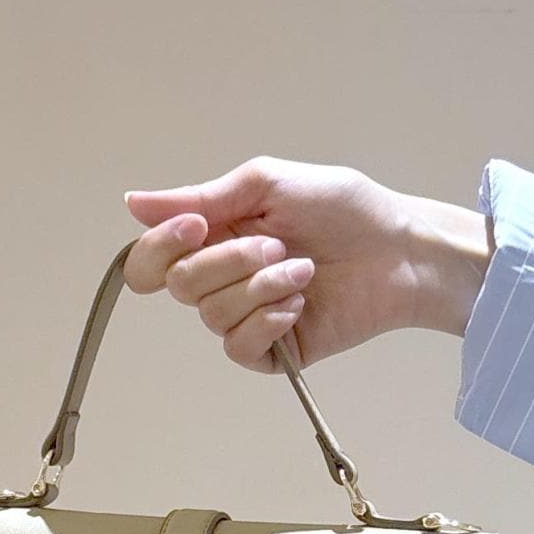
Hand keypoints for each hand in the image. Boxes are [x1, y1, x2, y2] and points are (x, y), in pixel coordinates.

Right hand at [121, 155, 490, 374]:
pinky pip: (239, 347)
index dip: (161, 247)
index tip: (197, 225)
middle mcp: (224, 278)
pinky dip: (267, 322)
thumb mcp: (268, 184)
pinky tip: (299, 305)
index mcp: (215, 236)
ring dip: (261, 288)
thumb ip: (202, 197)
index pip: (151, 260)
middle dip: (229, 262)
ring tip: (305, 271)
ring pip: (213, 316)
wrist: (401, 250)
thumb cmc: (345, 209)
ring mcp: (248, 316)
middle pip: (181, 286)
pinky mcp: (275, 349)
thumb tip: (133, 203)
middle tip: (278, 245)